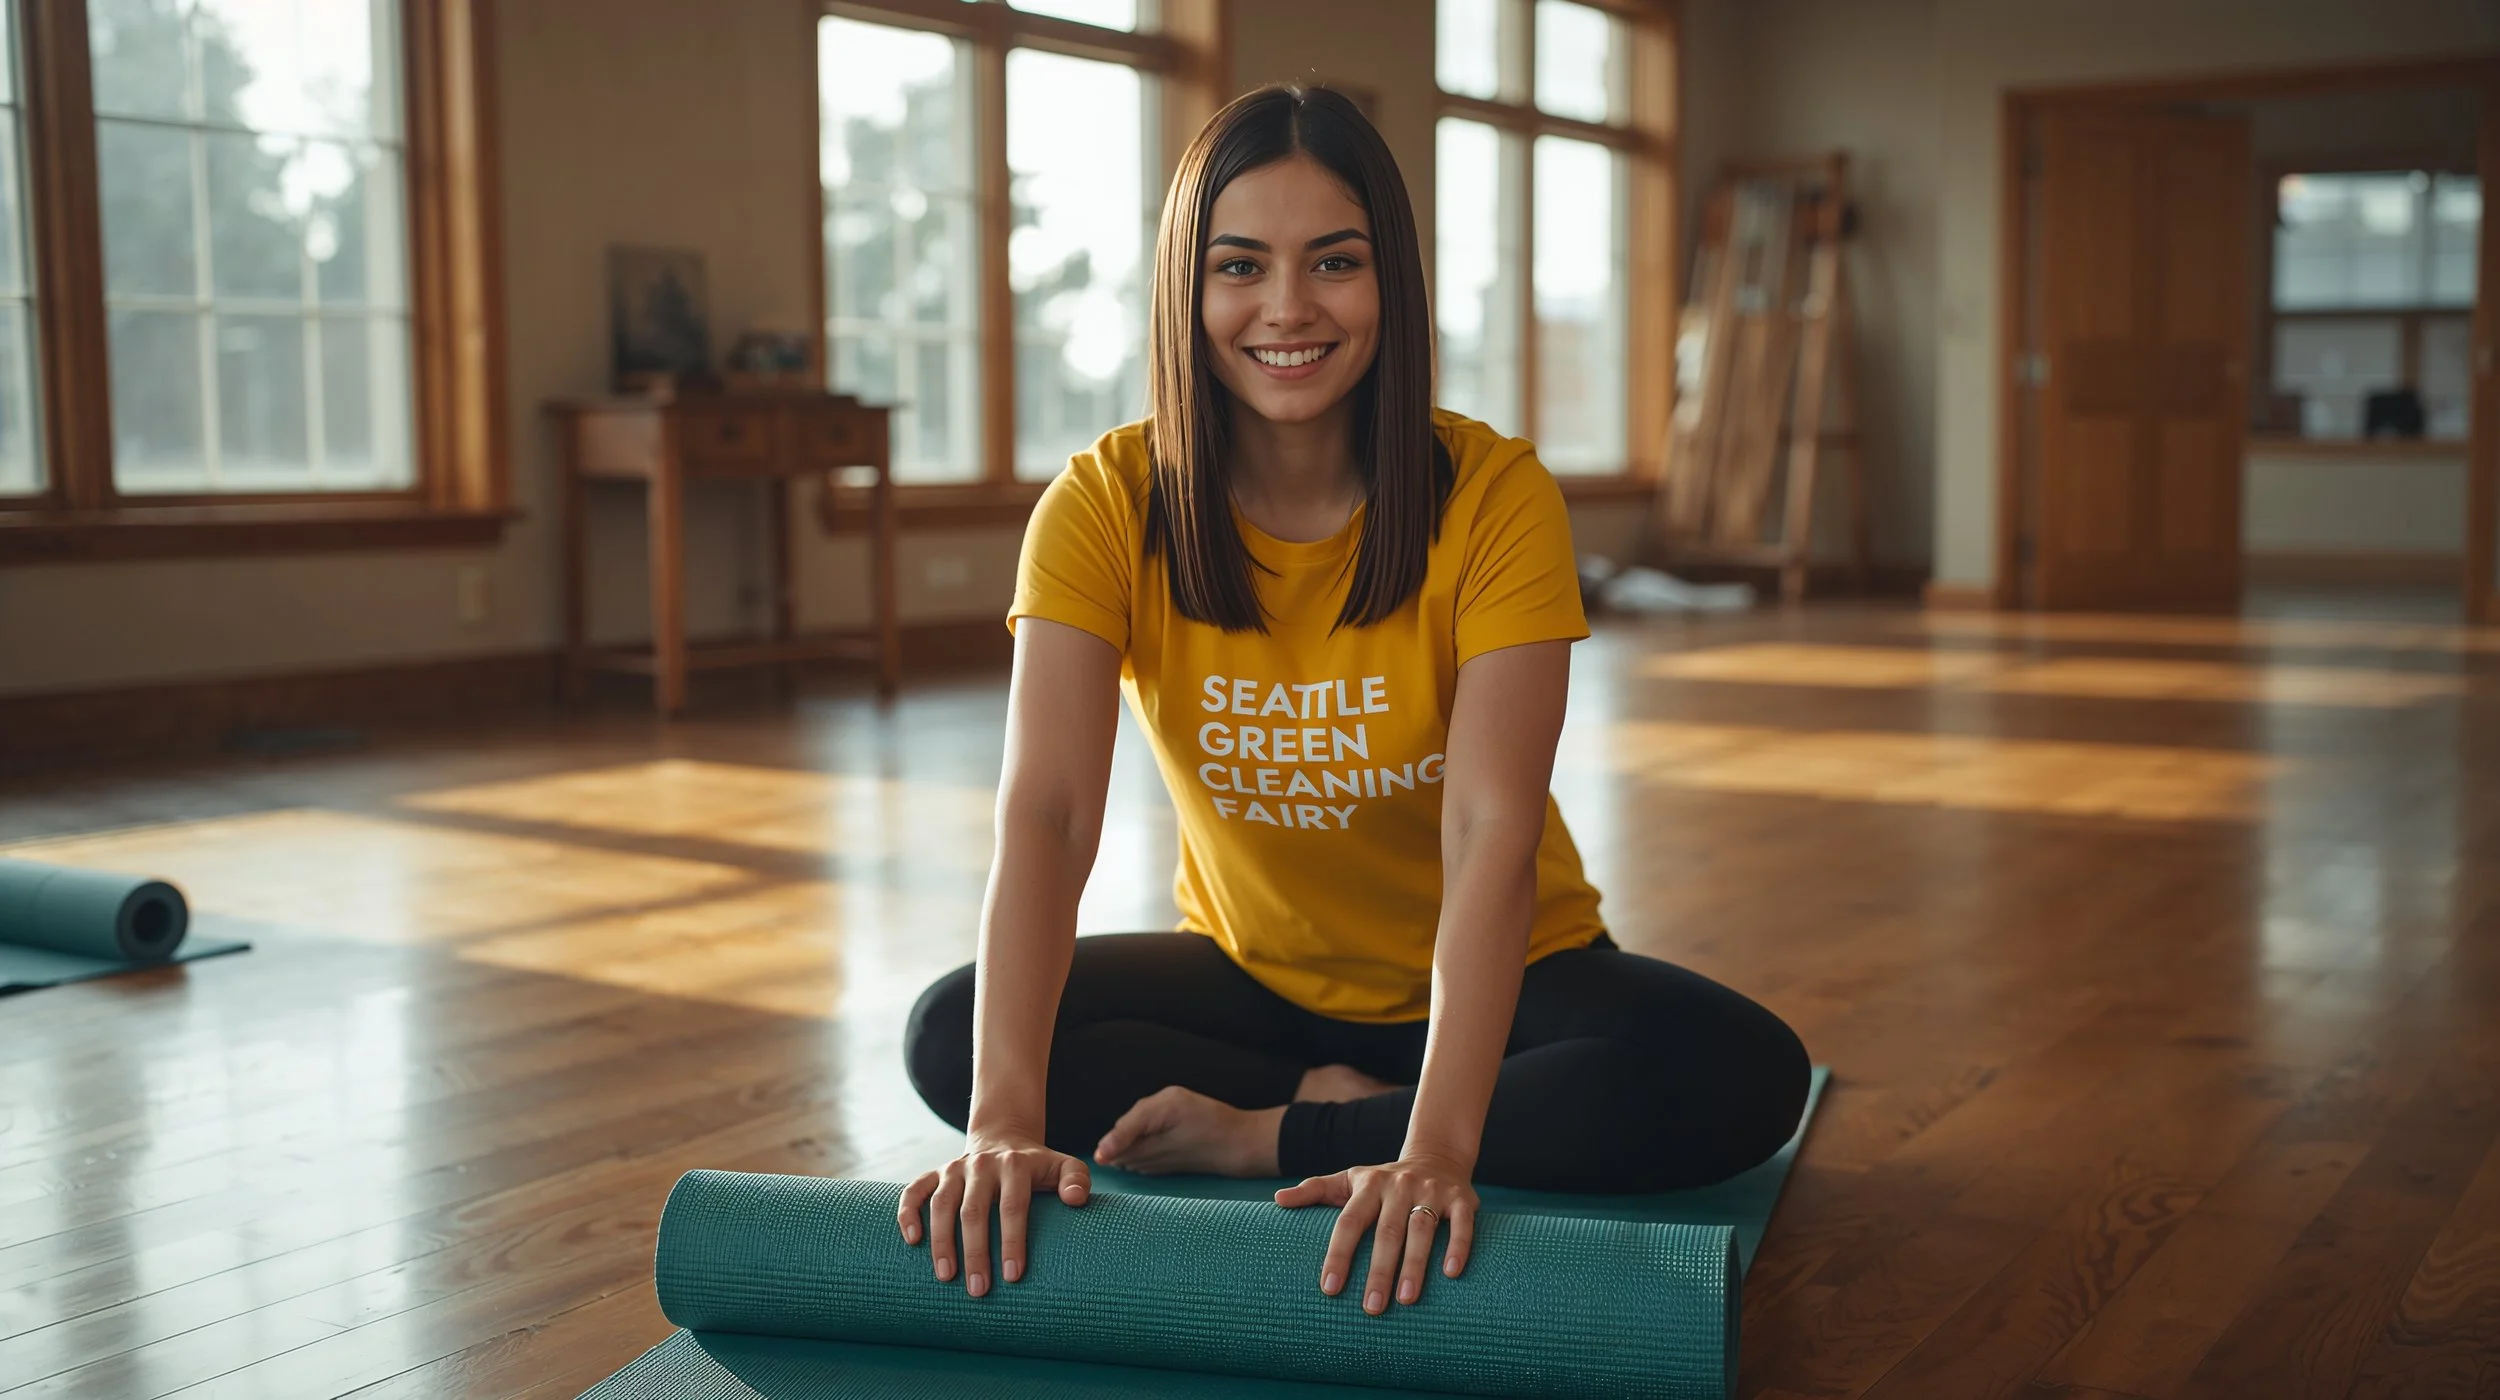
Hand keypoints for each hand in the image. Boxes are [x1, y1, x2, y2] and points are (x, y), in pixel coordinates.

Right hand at [898, 1134, 1091, 1296]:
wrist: (1003, 1138)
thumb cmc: (1037, 1166)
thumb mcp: (1064, 1166)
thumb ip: (1076, 1180)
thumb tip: (1076, 1200)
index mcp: (1015, 1165)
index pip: (1013, 1206)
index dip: (1013, 1241)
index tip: (1013, 1275)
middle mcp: (982, 1165)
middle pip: (974, 1211)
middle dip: (975, 1252)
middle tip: (978, 1290)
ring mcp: (954, 1168)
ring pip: (941, 1204)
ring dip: (941, 1241)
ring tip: (946, 1276)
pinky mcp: (935, 1173)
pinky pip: (914, 1190)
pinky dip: (908, 1213)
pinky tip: (912, 1240)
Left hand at [1274, 1151, 1477, 1313]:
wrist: (1437, 1155)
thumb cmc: (1383, 1180)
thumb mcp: (1348, 1179)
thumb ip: (1314, 1190)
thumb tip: (1277, 1200)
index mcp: (1369, 1185)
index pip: (1349, 1221)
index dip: (1339, 1254)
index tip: (1329, 1288)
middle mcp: (1400, 1186)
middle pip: (1387, 1231)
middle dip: (1378, 1271)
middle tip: (1371, 1308)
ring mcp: (1432, 1191)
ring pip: (1422, 1228)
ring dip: (1415, 1264)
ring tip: (1407, 1300)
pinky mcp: (1462, 1199)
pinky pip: (1462, 1224)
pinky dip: (1458, 1246)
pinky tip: (1451, 1274)